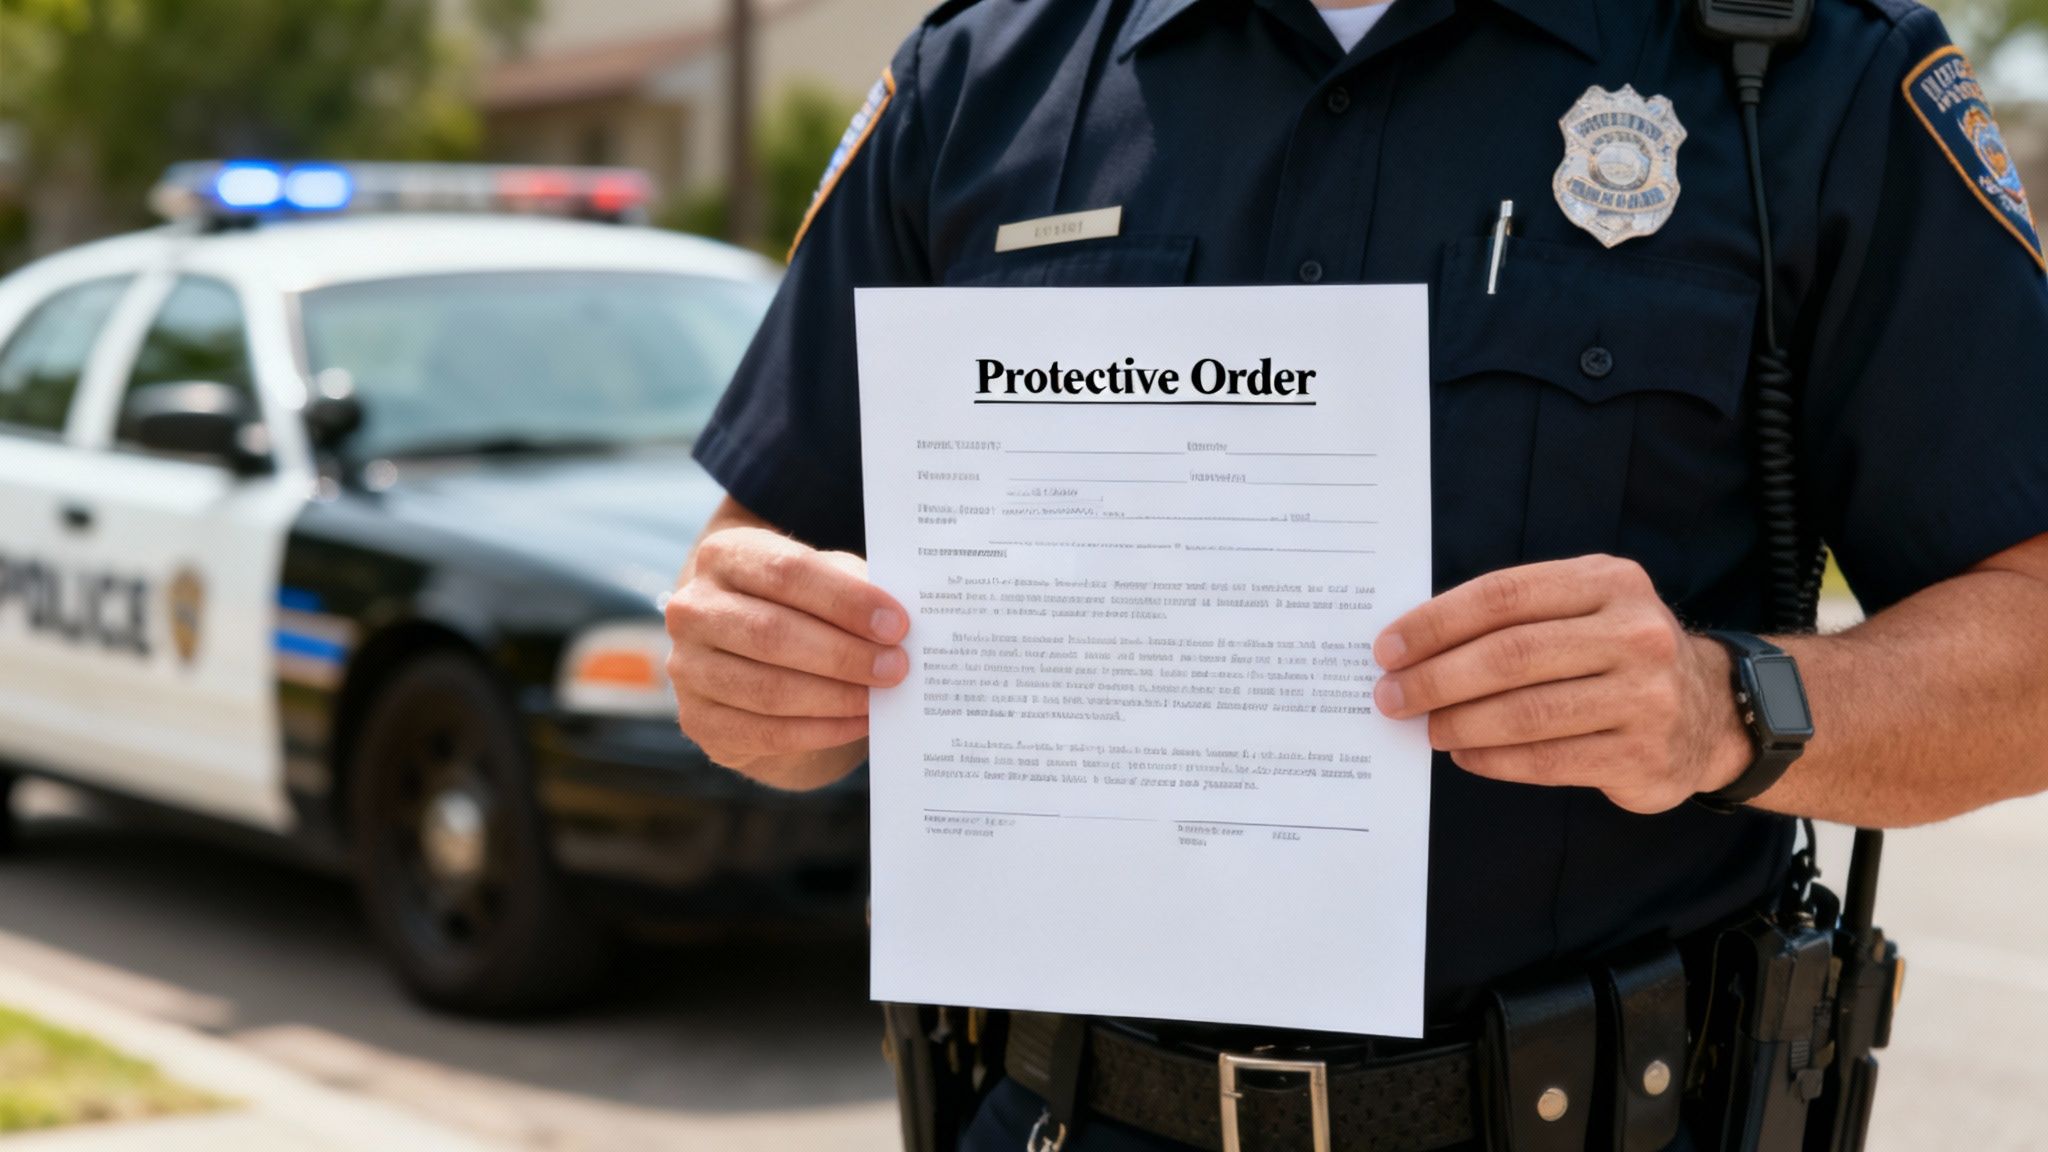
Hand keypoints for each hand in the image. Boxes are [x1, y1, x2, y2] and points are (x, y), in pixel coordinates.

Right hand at [665, 526, 908, 787]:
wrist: (749, 654)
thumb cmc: (801, 605)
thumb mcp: (825, 579)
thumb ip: (854, 588)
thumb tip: (898, 622)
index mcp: (724, 556)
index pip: (785, 572)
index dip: (845, 601)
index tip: (896, 624)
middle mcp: (692, 609)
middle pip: (772, 633)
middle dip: (844, 655)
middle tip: (895, 667)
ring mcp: (687, 668)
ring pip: (768, 689)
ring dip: (836, 697)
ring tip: (880, 697)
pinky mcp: (698, 720)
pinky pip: (765, 732)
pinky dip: (820, 731)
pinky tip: (858, 722)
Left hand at [1372, 555, 1750, 813]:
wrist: (1714, 711)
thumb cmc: (1618, 652)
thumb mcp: (1586, 607)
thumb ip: (1516, 615)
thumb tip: (1416, 646)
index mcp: (1608, 582)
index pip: (1502, 596)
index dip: (1435, 623)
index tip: (1388, 648)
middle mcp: (1634, 633)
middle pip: (1510, 655)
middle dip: (1436, 678)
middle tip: (1392, 695)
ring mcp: (1645, 696)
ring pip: (1526, 713)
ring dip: (1460, 722)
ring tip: (1426, 726)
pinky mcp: (1642, 755)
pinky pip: (1548, 759)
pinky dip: (1494, 759)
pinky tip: (1465, 753)